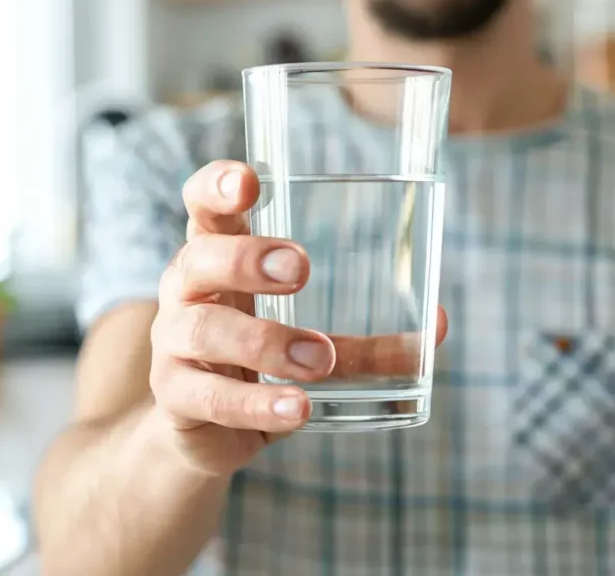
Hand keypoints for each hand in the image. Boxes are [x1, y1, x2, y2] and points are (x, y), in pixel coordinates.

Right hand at [148, 160, 447, 477]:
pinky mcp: (175, 396)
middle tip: (301, 267)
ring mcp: (173, 344)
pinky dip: (257, 403)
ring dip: (264, 342)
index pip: (203, 207)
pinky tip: (296, 408)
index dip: (218, 187)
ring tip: (317, 358)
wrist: (207, 432)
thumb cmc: (262, 364)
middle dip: (246, 259)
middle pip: (200, 258)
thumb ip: (371, 341)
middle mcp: (188, 292)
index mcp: (218, 257)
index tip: (250, 182)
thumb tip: (441, 324)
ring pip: (204, 329)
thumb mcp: (315, 342)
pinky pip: (209, 396)